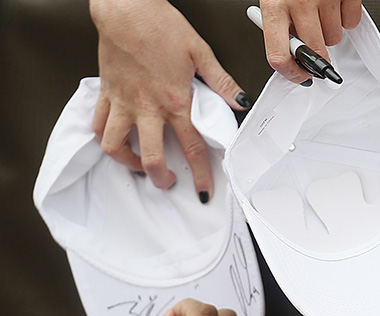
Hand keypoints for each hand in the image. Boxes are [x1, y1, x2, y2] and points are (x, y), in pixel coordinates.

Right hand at [90, 0, 250, 198]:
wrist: (126, 8)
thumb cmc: (160, 26)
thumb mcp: (200, 52)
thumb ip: (222, 82)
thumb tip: (241, 101)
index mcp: (175, 101)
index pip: (193, 147)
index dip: (200, 174)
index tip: (204, 191)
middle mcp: (147, 107)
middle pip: (151, 157)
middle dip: (161, 178)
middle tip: (169, 182)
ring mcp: (124, 102)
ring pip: (115, 145)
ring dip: (128, 162)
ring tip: (140, 165)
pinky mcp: (107, 93)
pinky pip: (98, 123)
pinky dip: (104, 137)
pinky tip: (115, 140)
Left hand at [260, 0, 363, 82]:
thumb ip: (279, 25)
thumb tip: (290, 57)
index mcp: (273, 6)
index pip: (279, 56)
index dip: (292, 73)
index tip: (300, 76)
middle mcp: (298, 2)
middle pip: (315, 53)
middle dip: (317, 56)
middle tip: (315, 49)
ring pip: (334, 38)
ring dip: (330, 32)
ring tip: (320, 13)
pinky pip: (351, 22)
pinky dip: (346, 18)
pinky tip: (335, 5)